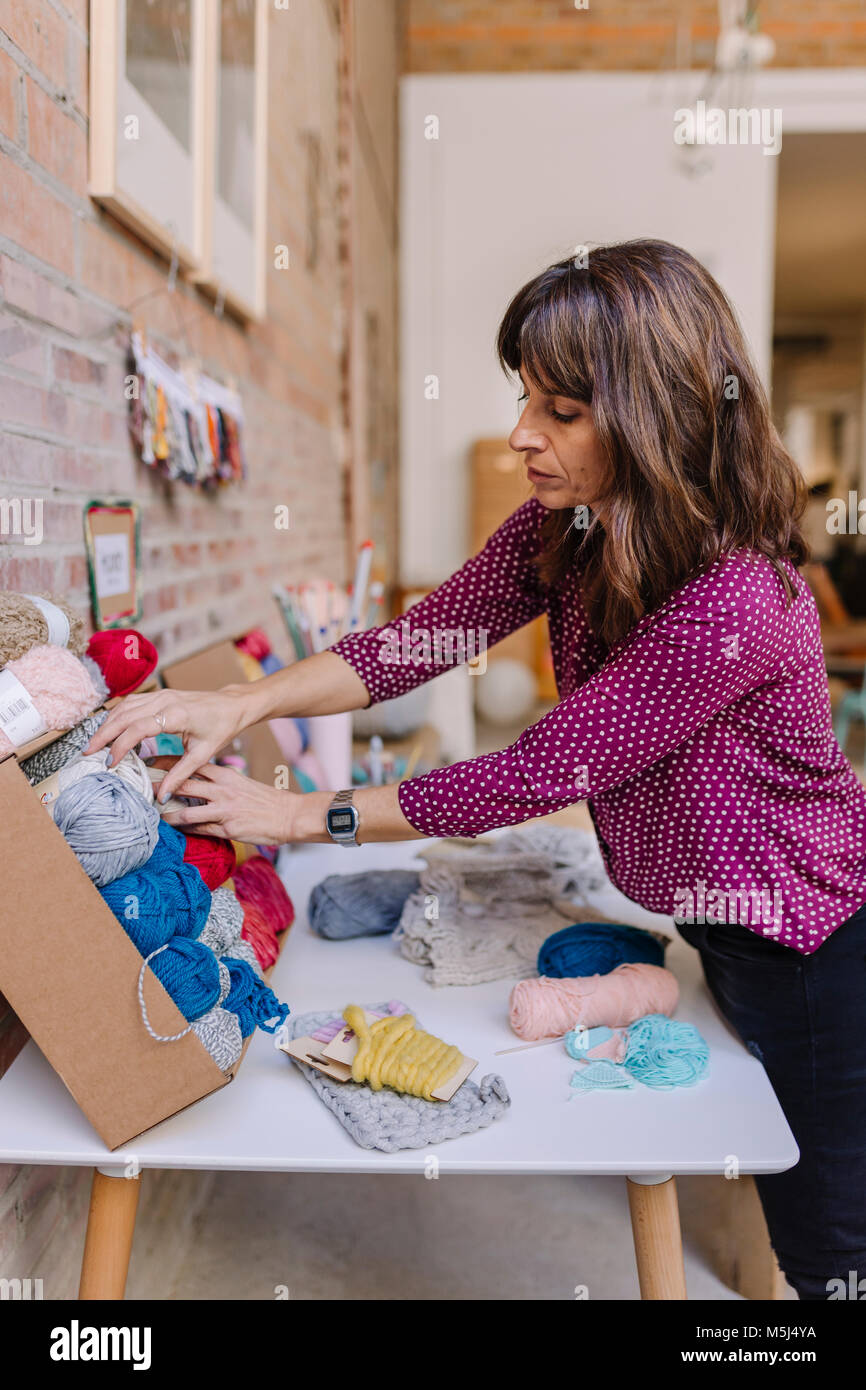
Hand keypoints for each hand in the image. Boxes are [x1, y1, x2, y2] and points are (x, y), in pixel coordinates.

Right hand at [86, 686, 247, 803]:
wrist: (232, 705)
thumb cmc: (221, 728)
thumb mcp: (203, 754)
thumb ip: (180, 774)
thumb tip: (161, 796)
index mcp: (176, 714)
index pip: (138, 728)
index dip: (120, 746)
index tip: (110, 763)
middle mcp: (165, 700)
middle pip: (124, 715)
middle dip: (103, 734)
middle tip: (88, 753)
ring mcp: (161, 694)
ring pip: (124, 706)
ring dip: (107, 724)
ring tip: (95, 744)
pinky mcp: (160, 694)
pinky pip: (131, 702)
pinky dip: (117, 715)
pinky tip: (110, 730)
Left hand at [159, 762, 293, 844]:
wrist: (288, 815)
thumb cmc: (264, 800)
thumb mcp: (239, 782)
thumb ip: (217, 781)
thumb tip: (193, 783)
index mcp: (224, 774)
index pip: (188, 764)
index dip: (165, 764)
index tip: (147, 764)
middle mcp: (221, 789)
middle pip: (182, 784)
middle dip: (158, 787)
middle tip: (140, 790)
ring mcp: (224, 809)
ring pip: (185, 812)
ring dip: (166, 815)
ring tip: (153, 816)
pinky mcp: (227, 829)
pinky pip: (199, 830)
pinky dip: (185, 831)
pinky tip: (175, 831)